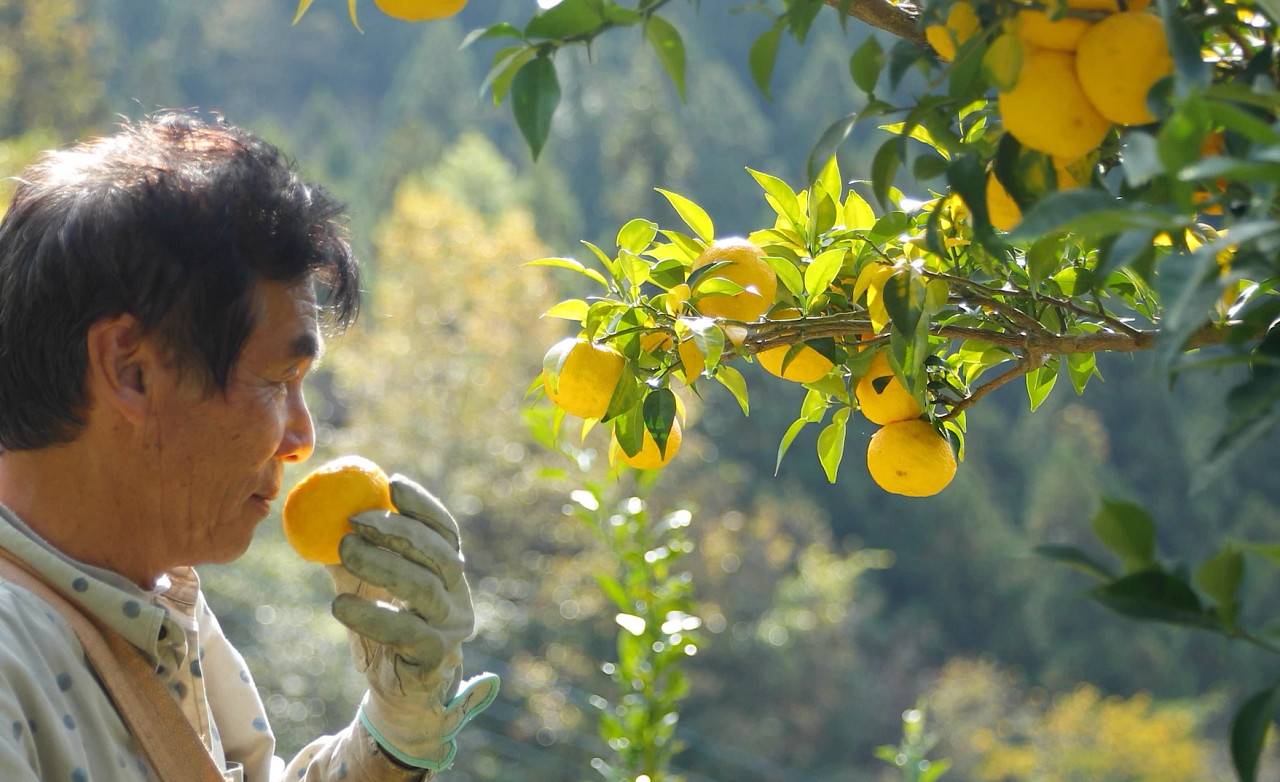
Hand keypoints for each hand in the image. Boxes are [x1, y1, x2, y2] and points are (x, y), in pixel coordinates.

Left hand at [326, 474, 498, 770]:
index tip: (392, 483)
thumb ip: (355, 549)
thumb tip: (319, 508)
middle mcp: (458, 596)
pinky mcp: (434, 657)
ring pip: (422, 588)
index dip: (422, 505)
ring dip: (382, 564)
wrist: (399, 693)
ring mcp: (450, 627)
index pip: (445, 531)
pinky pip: (404, 631)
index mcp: (449, 572)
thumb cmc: (384, 629)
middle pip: (437, 554)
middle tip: (354, 520)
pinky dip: (371, 615)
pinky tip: (339, 604)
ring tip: (344, 550)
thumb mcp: (369, 585)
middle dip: (398, 531)